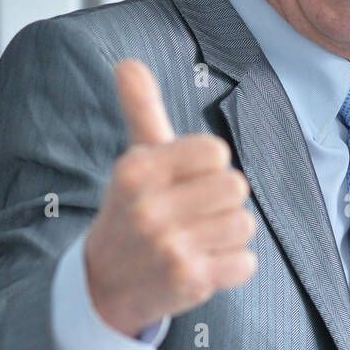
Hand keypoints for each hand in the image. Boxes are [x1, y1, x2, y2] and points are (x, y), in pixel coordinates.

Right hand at [83, 60, 257, 336]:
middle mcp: (149, 208)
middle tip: (193, 215)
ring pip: (245, 224)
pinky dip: (233, 267)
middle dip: (222, 201)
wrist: (103, 286)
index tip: (187, 181)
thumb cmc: (131, 211)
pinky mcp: (189, 281)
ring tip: (197, 241)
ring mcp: (169, 247)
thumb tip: (127, 63)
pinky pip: (247, 263)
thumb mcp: (134, 161)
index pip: (215, 151)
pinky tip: (203, 266)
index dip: (209, 166)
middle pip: (236, 186)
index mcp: (137, 169)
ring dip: (229, 235)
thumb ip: (142, 110)